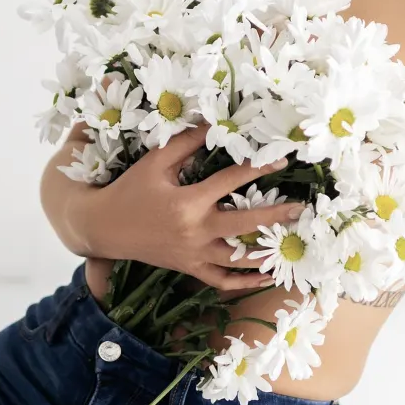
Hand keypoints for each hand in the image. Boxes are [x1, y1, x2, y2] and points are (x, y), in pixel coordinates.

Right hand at [93, 123, 307, 295]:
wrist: (104, 228)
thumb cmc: (130, 190)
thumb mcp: (154, 162)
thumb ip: (186, 143)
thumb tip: (215, 123)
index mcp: (187, 203)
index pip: (230, 182)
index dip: (257, 168)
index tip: (281, 159)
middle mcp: (194, 232)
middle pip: (243, 226)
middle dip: (274, 217)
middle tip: (299, 209)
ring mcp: (194, 254)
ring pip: (238, 260)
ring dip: (267, 253)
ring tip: (292, 243)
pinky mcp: (190, 268)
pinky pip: (222, 281)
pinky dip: (246, 281)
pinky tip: (268, 274)